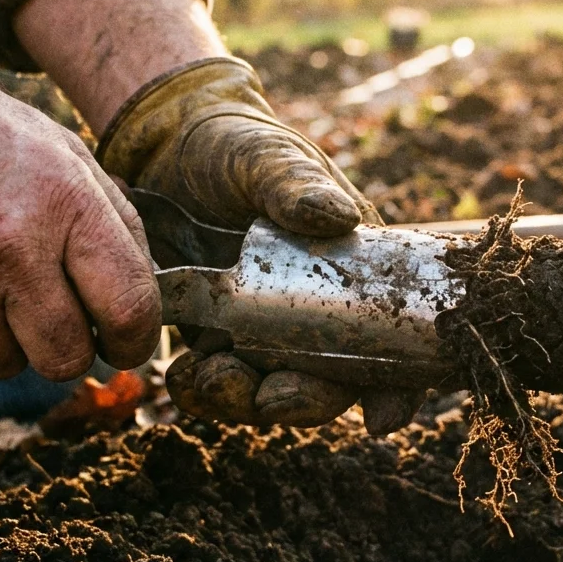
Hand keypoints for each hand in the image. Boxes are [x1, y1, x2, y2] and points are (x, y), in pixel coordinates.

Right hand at [0, 0, 159, 381]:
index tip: (124, 342)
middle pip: (67, 358)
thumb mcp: (62, 152)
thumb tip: (151, 299)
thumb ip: (115, 222)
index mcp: (67, 202)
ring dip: (4, 340)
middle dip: (68, 349)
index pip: (130, 308)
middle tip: (51, 318)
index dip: (135, 341)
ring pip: (4, 367)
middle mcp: (11, 245)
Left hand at [98, 58, 420, 432]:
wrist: (164, 147)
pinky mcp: (215, 335)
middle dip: (304, 402)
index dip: (398, 387)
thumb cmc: (234, 144)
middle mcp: (317, 310)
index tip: (382, 417)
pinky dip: (200, 391)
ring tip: (209, 378)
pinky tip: (179, 375)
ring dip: (244, 401)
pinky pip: (216, 382)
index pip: (394, 338)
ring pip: (270, 391)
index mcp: (353, 271)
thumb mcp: (266, 157)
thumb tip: (337, 216)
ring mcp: (265, 328)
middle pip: (330, 383)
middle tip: (271, 398)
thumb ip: (295, 185)